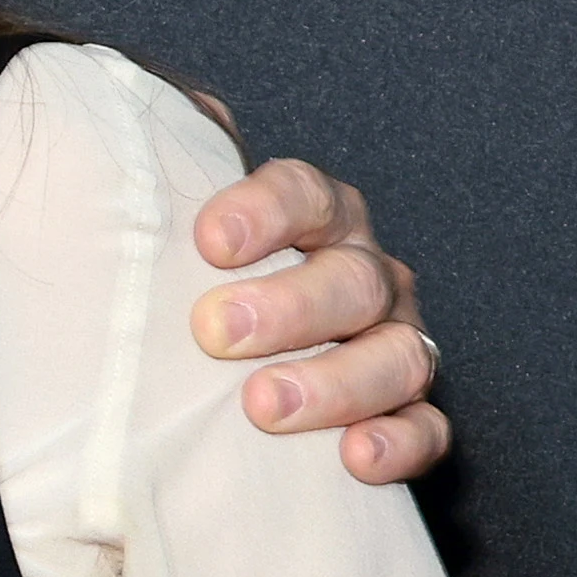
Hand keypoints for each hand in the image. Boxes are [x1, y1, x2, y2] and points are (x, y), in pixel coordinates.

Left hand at [190, 158, 447, 486]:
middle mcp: (363, 276)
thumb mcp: (170, 239)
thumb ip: (170, 175)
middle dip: (289, 305)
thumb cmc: (192, 299)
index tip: (209, 243)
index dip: (266, 211)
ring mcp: (394, 345)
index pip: (305, 195)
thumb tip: (149, 119)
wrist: (217, 382)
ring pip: (397, 354)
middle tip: (217, 333)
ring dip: (334, 382)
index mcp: (315, 222)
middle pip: (352, 279)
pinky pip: (427, 429)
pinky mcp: (410, 415)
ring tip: (263, 406)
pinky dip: (399, 443)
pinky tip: (355, 458)